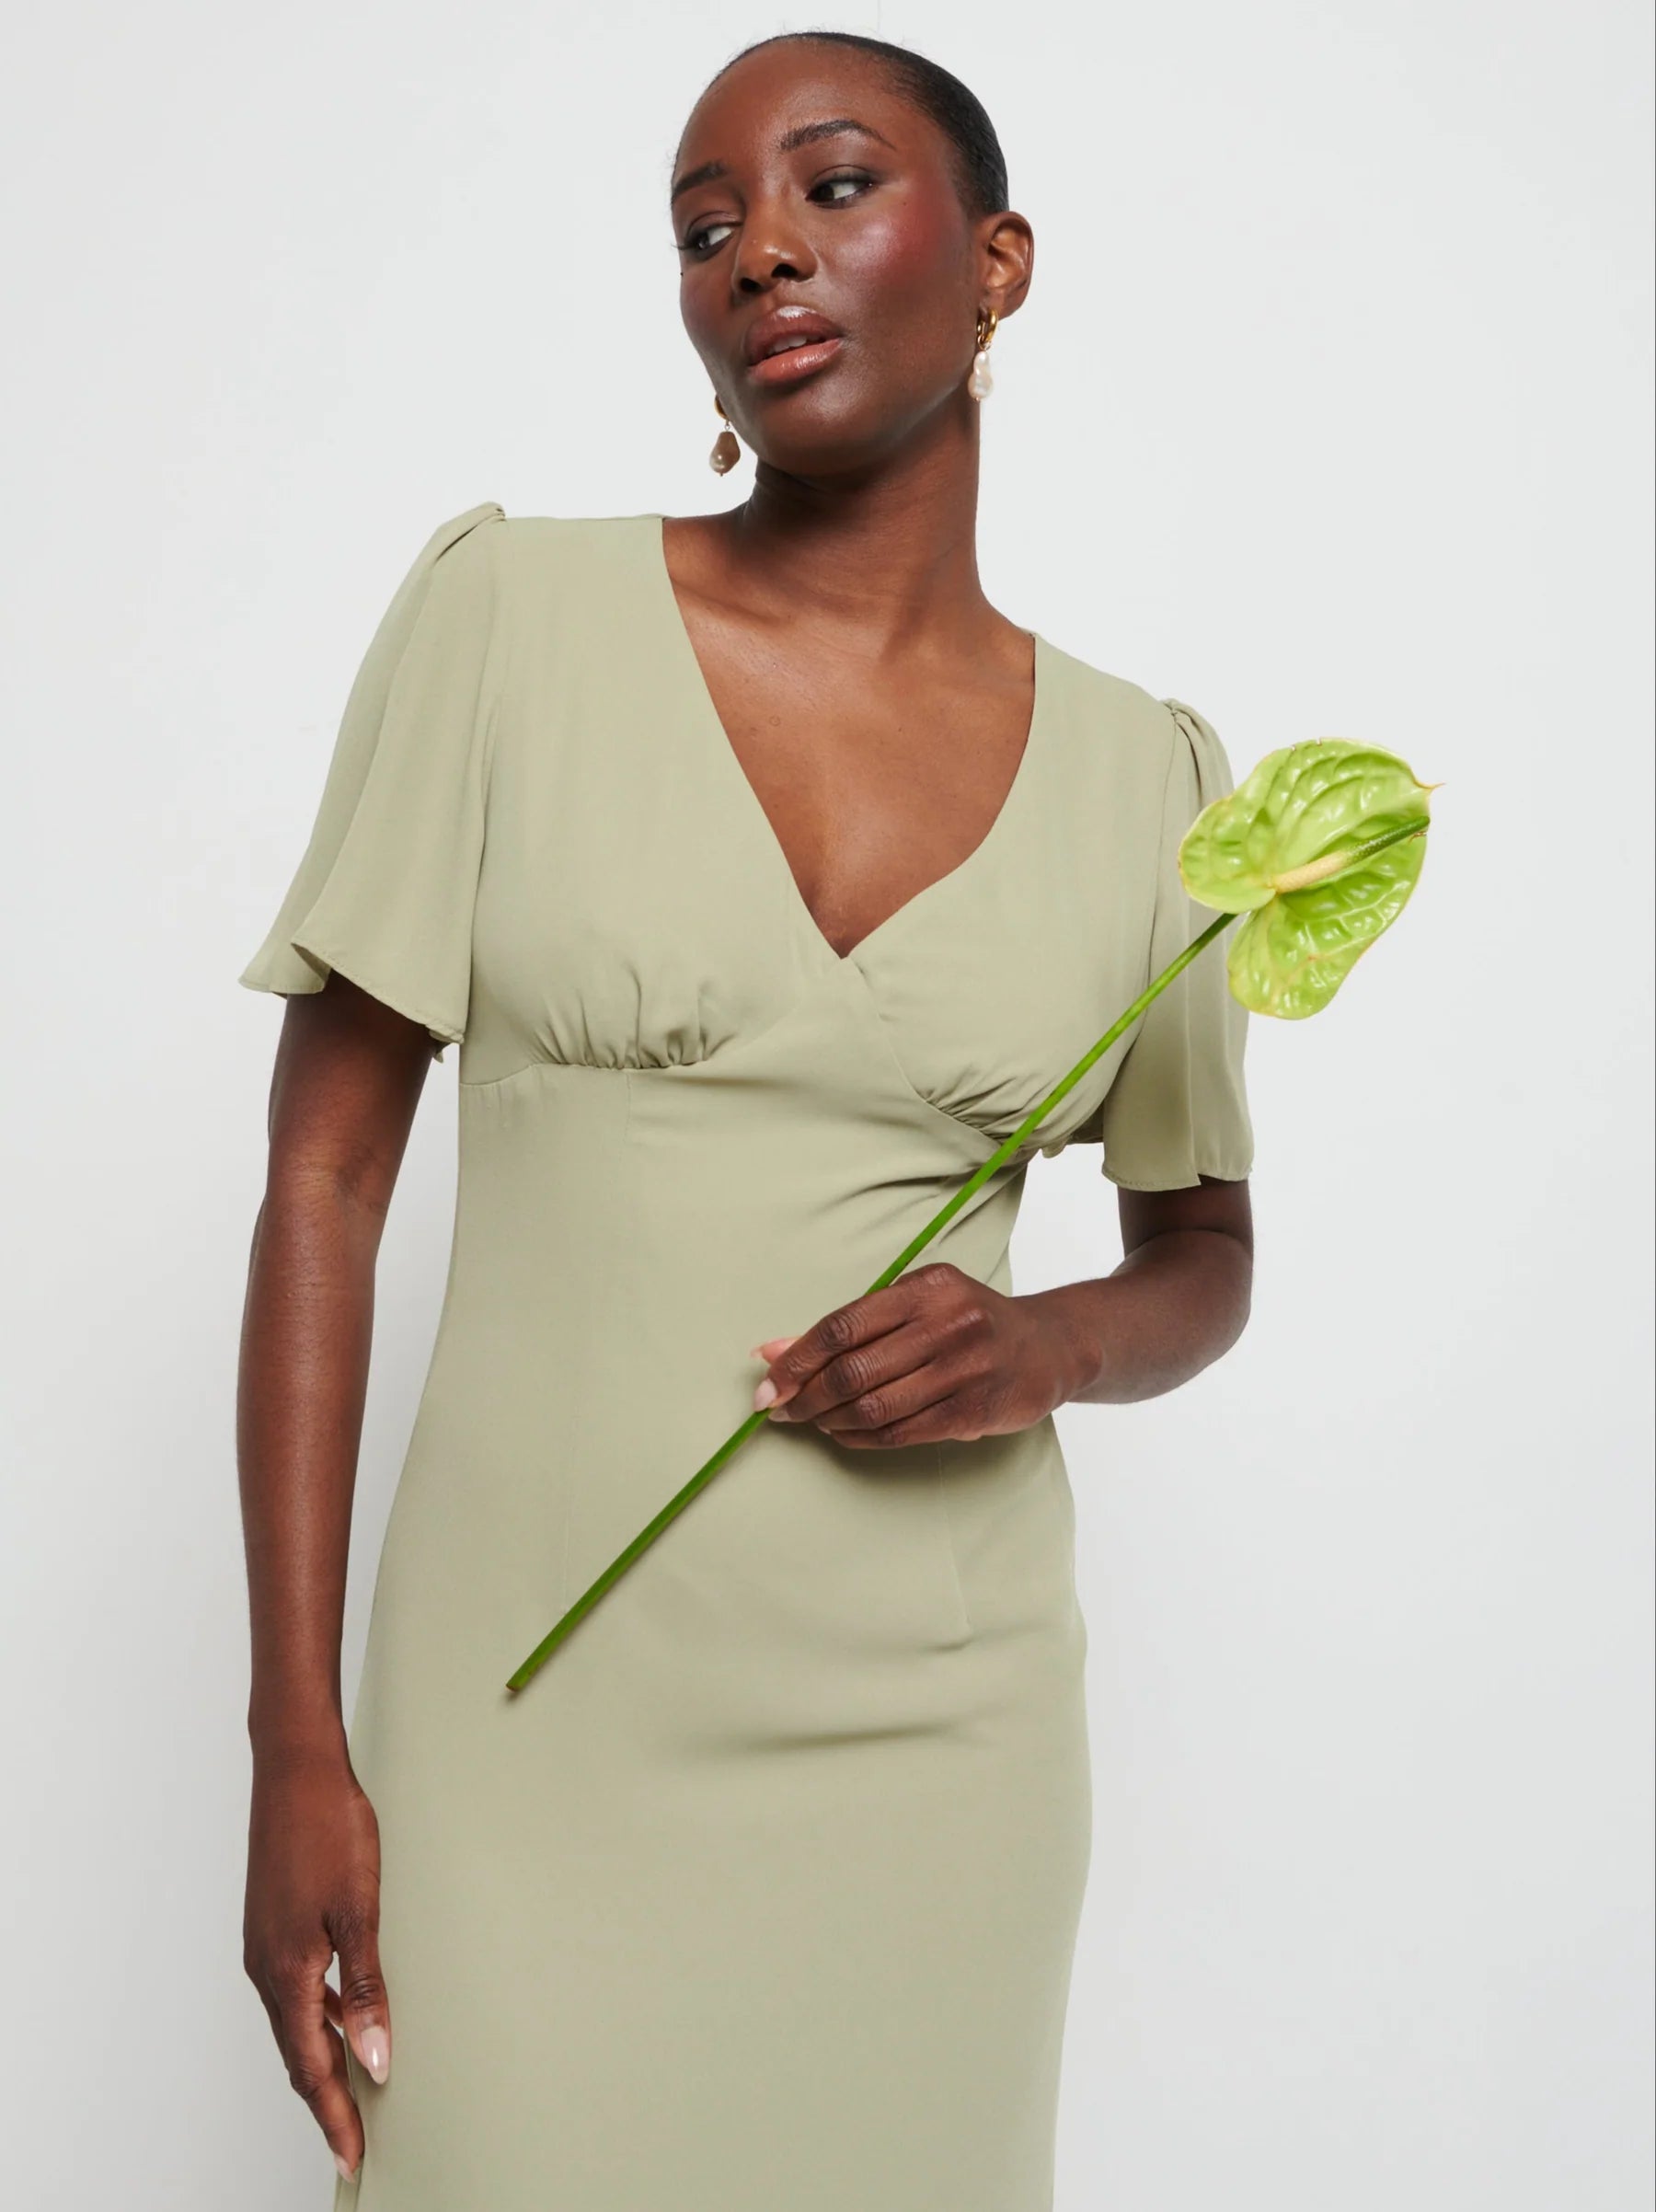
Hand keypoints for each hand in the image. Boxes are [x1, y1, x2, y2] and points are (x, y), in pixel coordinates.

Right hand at [243, 1747, 390, 2183]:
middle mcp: (266, 1967)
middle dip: (326, 2101)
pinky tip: (344, 2013)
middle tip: (353, 2142)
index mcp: (286, 1972)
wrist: (295, 1767)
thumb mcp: (360, 1910)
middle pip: (298, 2054)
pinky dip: (318, 2016)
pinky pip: (294, 1988)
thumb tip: (377, 2057)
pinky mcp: (272, 1923)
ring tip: (354, 2090)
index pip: (312, 2067)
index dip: (334, 2115)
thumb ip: (368, 1988)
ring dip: (323, 2058)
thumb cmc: (328, 1827)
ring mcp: (265, 1944)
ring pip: (295, 2021)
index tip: (352, 2157)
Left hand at [749, 1262, 1079, 1447]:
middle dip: (805, 1397)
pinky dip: (861, 1438)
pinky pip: (901, 1432)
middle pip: (853, 1371)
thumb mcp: (916, 1303)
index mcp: (925, 1289)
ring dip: (830, 1421)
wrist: (1048, 1347)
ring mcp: (964, 1371)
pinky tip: (845, 1433)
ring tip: (814, 1421)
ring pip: (873, 1407)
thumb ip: (851, 1326)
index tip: (766, 1384)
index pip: (843, 1325)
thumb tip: (772, 1352)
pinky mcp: (974, 1412)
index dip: (797, 1359)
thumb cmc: (967, 1321)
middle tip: (781, 1411)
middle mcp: (946, 1325)